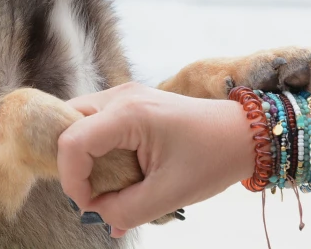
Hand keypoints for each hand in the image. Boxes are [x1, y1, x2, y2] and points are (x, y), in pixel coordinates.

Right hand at [57, 83, 254, 236]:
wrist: (243, 134)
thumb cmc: (213, 157)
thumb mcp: (169, 194)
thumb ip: (126, 210)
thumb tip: (99, 215)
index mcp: (129, 113)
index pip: (71, 142)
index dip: (72, 180)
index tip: (93, 206)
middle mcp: (122, 96)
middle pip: (67, 124)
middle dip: (73, 166)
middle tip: (95, 194)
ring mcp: (126, 96)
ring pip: (79, 123)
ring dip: (85, 158)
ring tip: (109, 186)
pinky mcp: (132, 104)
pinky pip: (97, 124)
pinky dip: (97, 150)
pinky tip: (119, 174)